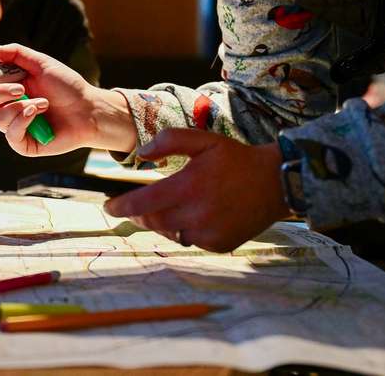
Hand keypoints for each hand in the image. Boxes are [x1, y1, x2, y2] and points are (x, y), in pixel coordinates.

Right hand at [0, 43, 136, 157]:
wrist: (88, 109)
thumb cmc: (67, 86)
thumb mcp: (42, 64)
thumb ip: (15, 54)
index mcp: (10, 85)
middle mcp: (9, 105)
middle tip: (20, 88)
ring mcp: (15, 124)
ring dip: (19, 107)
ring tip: (42, 103)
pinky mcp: (23, 142)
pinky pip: (10, 133)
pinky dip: (22, 120)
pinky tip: (38, 113)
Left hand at [103, 130, 286, 252]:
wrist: (275, 183)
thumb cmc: (236, 159)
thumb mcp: (204, 140)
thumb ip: (169, 141)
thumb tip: (141, 155)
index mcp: (189, 187)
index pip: (142, 203)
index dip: (121, 207)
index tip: (108, 207)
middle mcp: (196, 214)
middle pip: (152, 221)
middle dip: (138, 214)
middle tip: (133, 206)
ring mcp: (208, 233)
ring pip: (169, 233)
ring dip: (161, 222)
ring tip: (167, 206)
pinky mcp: (218, 245)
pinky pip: (190, 240)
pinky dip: (184, 229)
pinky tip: (193, 215)